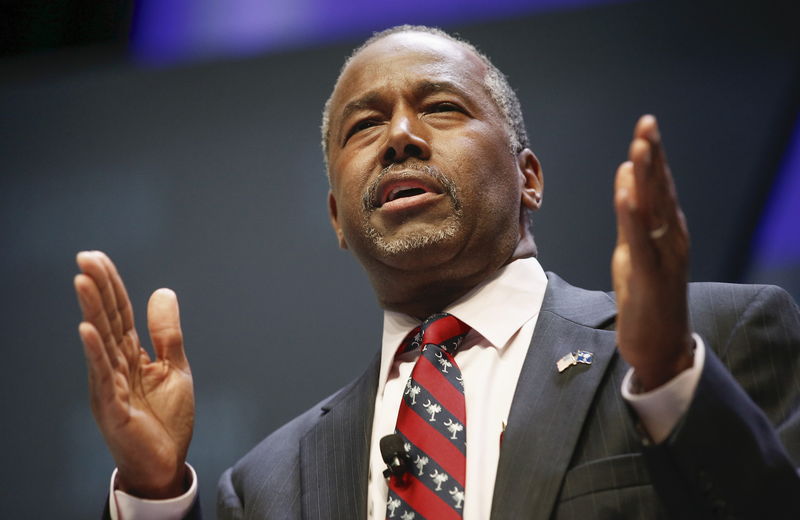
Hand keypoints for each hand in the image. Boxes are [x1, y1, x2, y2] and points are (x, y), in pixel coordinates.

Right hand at [74, 251, 193, 497]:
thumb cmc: (165, 419)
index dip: (111, 286)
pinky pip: (103, 377)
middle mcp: (115, 367)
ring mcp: (110, 386)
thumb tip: (162, 291)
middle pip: (106, 321)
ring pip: (101, 343)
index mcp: (131, 356)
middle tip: (85, 258)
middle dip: (97, 289)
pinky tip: (87, 330)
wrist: (166, 463)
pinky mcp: (113, 408)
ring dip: (92, 312)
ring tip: (82, 281)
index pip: (119, 313)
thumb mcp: (175, 368)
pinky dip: (95, 353)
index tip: (98, 257)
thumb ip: (168, 333)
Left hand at [612, 115, 693, 391]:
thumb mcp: (631, 249)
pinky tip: (627, 195)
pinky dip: (632, 218)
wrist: (659, 345)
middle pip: (660, 191)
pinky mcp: (648, 277)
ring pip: (653, 211)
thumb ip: (629, 215)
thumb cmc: (645, 295)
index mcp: (665, 230)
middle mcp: (670, 238)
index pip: (658, 186)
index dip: (652, 156)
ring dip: (645, 178)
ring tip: (638, 148)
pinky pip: (639, 243)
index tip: (646, 126)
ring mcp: (662, 257)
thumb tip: (625, 177)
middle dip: (652, 157)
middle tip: (647, 123)